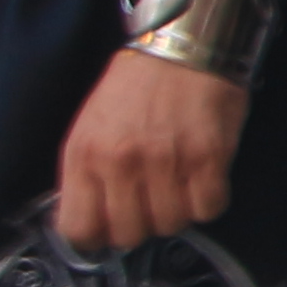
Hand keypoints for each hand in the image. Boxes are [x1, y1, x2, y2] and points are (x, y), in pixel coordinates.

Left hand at [55, 48, 245, 252]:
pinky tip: (203, 179)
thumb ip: (86, 175)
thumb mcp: (90, 128)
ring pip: (171, 225)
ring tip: (179, 185)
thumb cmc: (135, 88)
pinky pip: (208, 209)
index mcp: (85, 155)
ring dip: (177, 211)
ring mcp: (166, 163)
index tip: (109, 227)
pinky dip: (208, 201)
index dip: (96, 237)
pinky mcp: (208, 158)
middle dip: (142, 224)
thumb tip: (90, 220)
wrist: (182, 50)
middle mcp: (121, 163)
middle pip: (129, 234)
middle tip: (150, 202)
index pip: (79, 229)